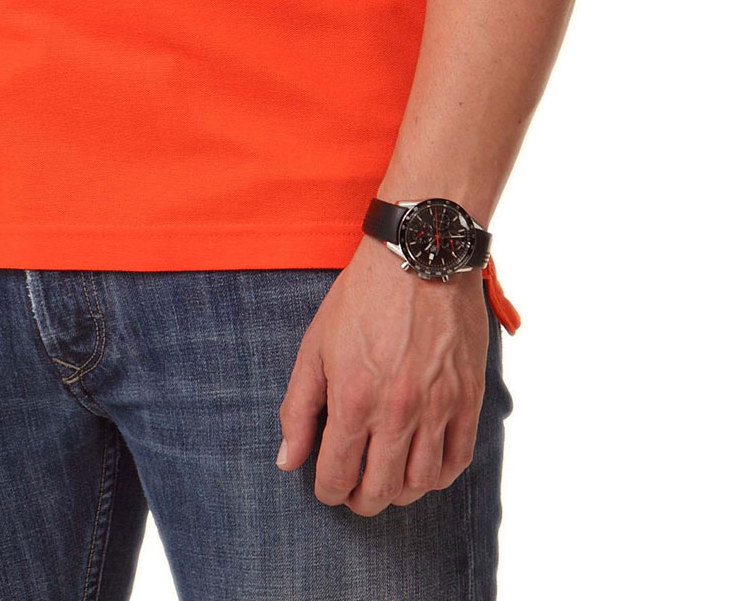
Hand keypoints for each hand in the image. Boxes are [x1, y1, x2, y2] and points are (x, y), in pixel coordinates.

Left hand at [275, 235, 488, 515]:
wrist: (418, 256)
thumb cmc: (362, 297)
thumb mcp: (315, 346)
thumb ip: (298, 407)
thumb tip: (287, 461)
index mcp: (353, 398)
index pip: (336, 476)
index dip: (327, 491)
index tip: (327, 484)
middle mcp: (397, 411)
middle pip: (379, 491)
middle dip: (361, 500)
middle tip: (355, 490)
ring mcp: (437, 406)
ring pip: (420, 485)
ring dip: (399, 493)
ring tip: (387, 478)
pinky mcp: (468, 397)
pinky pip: (458, 461)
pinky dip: (439, 476)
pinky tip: (422, 466)